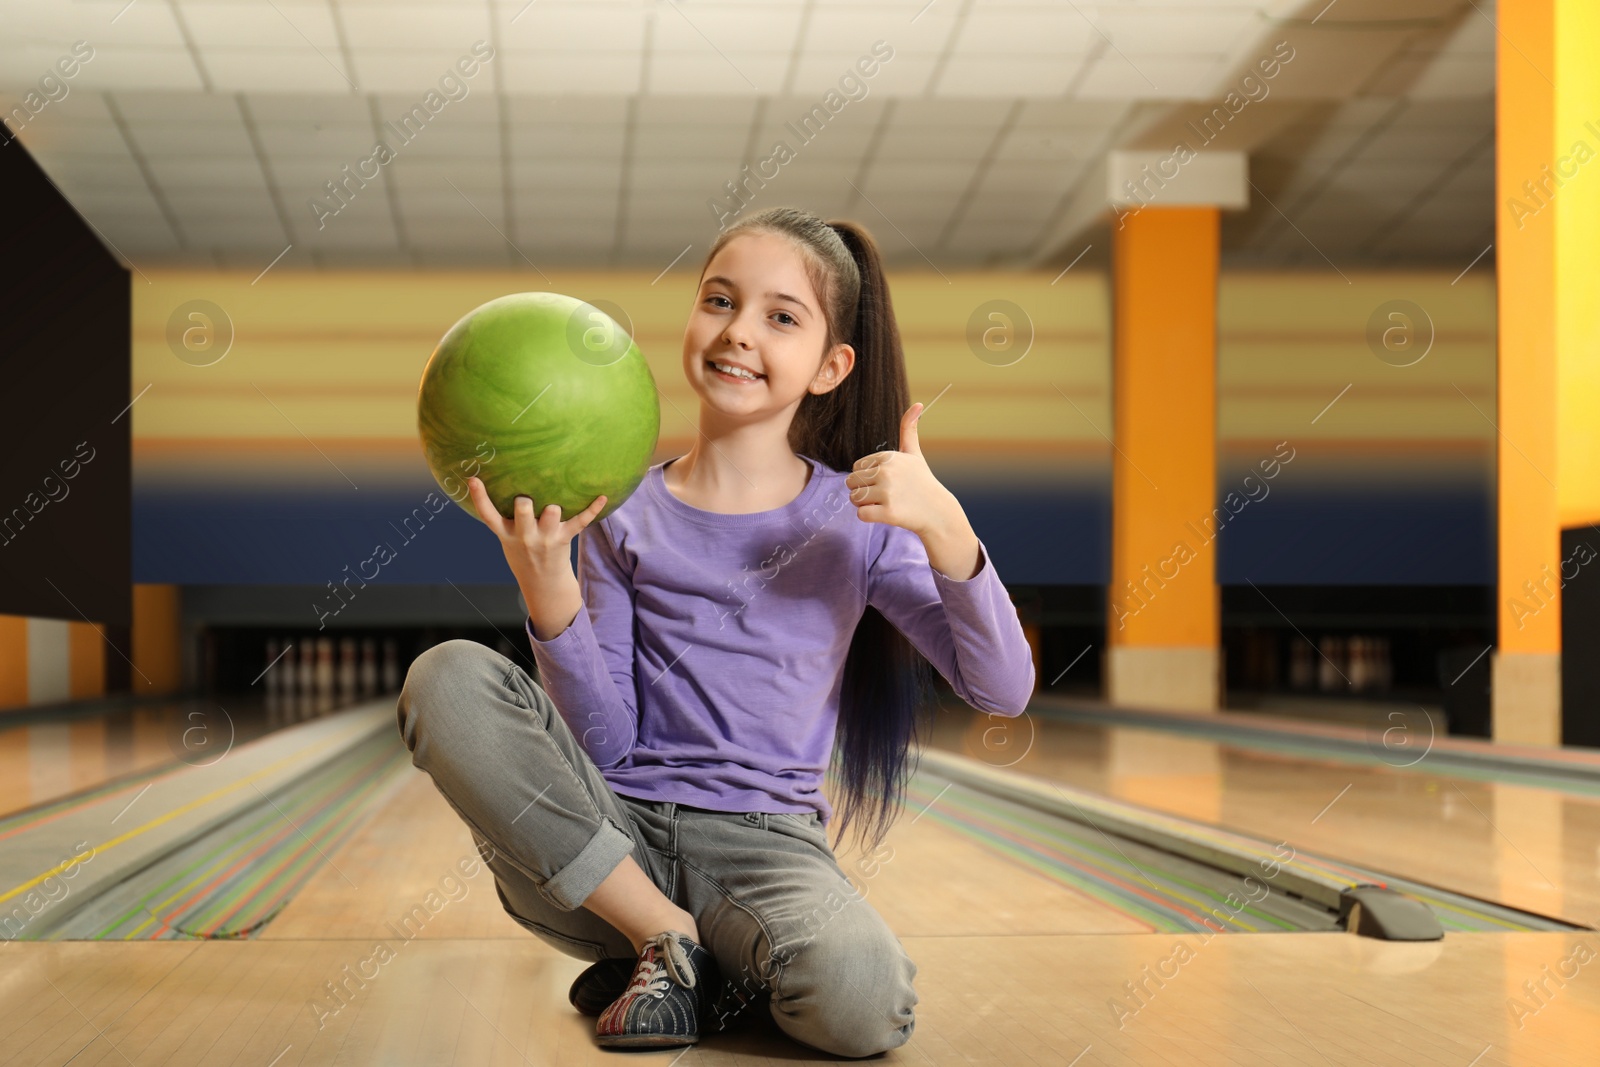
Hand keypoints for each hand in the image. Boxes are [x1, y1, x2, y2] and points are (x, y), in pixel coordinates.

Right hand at [465, 476, 605, 585]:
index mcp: (506, 534)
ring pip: (552, 511)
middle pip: (523, 508)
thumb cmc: (523, 554)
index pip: (488, 515)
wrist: (542, 584)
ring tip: (553, 504)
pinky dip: (592, 508)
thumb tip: (499, 484)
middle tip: (526, 497)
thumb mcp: (507, 539)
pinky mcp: (564, 539)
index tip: (473, 478)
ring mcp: (545, 538)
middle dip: (525, 498)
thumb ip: (505, 518)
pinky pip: (580, 521)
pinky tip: (602, 496)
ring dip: (554, 505)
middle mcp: (525, 536)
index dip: (479, 497)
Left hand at [845, 403, 959, 536]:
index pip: (856, 468)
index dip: (868, 477)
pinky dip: (869, 517)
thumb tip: (918, 404)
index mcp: (888, 457)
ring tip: (886, 503)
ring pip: (854, 499)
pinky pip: (861, 514)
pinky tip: (886, 514)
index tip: (887, 481)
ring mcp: (887, 493)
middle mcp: (887, 472)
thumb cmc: (922, 482)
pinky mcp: (888, 513)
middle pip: (851, 482)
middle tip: (885, 495)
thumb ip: (909, 429)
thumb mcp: (914, 454)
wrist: (938, 512)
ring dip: (865, 505)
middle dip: (863, 491)